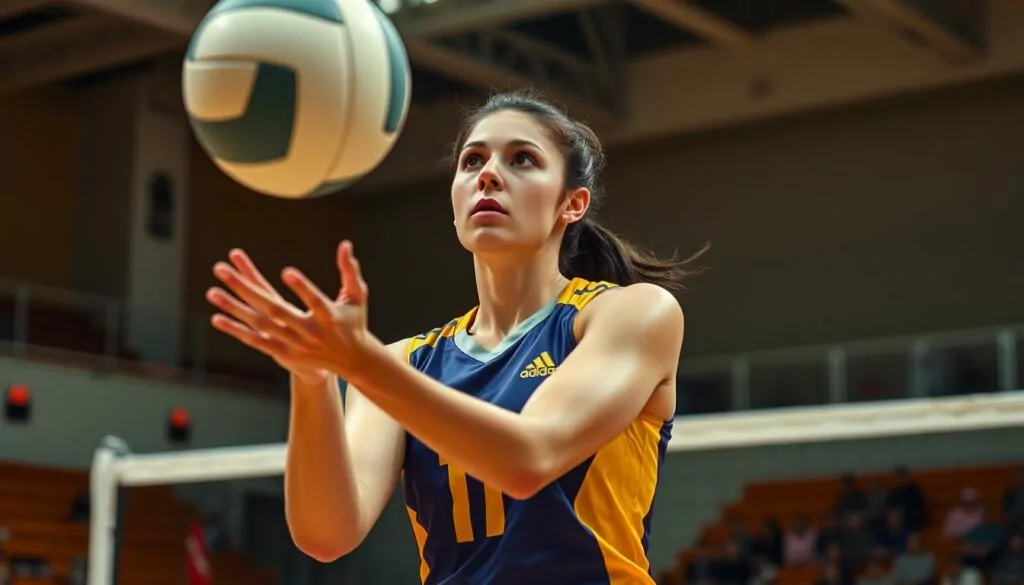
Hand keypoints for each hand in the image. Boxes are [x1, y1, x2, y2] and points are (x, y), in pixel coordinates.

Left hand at [205, 241, 373, 383]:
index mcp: (328, 316)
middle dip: (246, 288)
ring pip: (259, 323)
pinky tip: (217, 318)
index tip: (287, 271)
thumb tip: (345, 244)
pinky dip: (236, 330)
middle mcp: (308, 330)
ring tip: (212, 292)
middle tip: (221, 269)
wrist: (351, 361)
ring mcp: (293, 342)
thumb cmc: (353, 323)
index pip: (315, 301)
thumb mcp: (357, 296)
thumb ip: (350, 271)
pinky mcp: (283, 351)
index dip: (302, 288)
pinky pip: (256, 340)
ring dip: (234, 307)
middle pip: (274, 309)